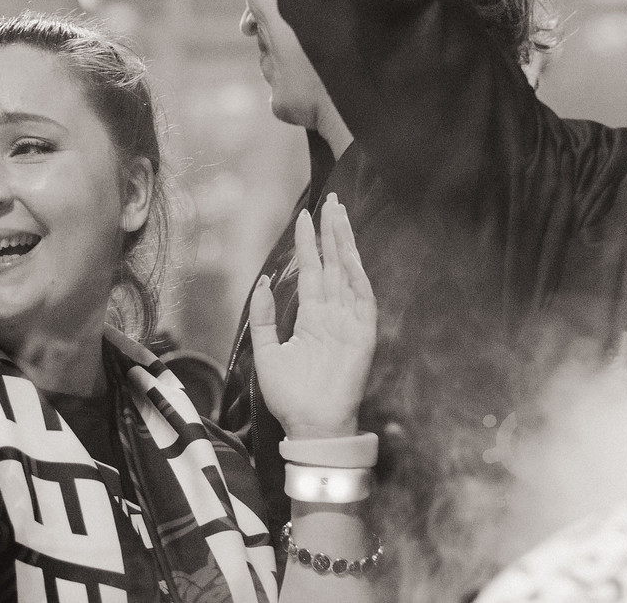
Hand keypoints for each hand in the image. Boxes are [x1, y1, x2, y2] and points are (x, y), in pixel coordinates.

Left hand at [249, 198, 374, 439]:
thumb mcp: (266, 353)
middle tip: (330, 202)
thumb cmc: (290, 396)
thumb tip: (263, 283)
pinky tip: (350, 253)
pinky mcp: (363, 332)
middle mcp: (333, 313)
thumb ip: (263, 318)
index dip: (309, 245)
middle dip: (331, 232)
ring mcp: (349, 321)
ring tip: (339, 215)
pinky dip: (357, 274)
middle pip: (333, 263)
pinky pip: (361, 296)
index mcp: (312, 318)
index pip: (312, 271)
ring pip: (348, 272)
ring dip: (344, 243)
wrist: (310, 425)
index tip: (305, 216)